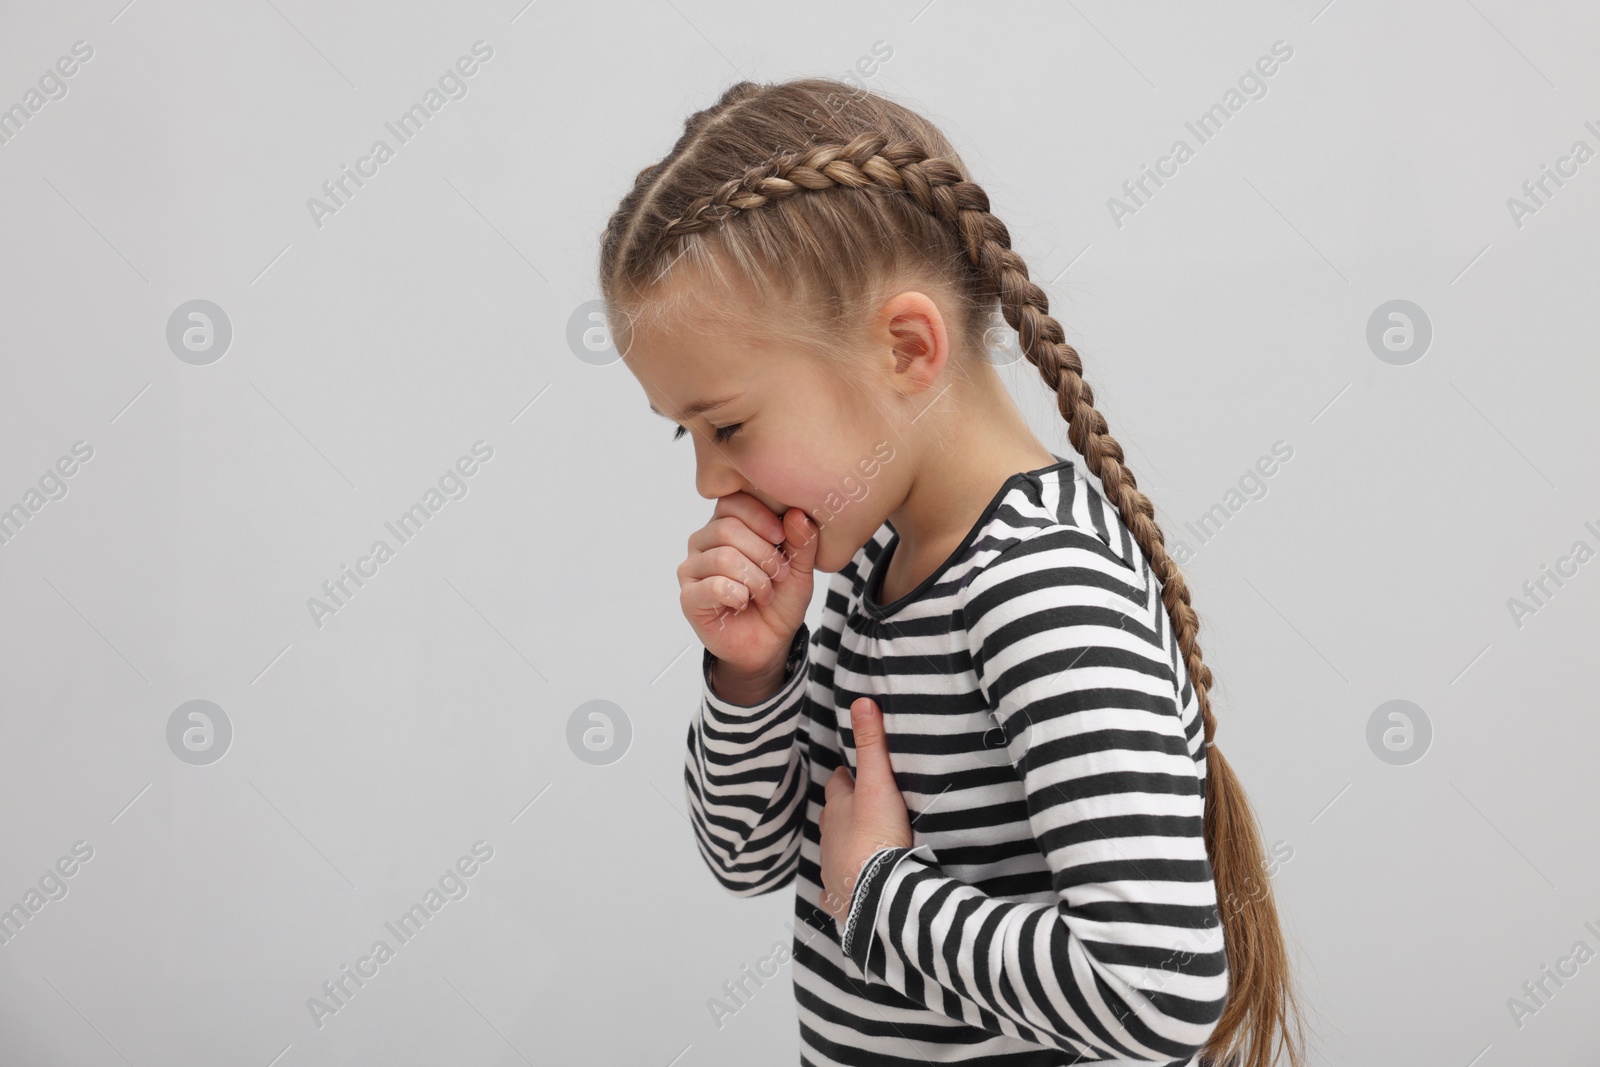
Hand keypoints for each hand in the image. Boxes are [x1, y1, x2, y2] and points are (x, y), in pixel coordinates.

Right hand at [678, 492, 818, 677]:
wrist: (769, 642)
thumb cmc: (780, 599)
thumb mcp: (800, 568)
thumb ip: (802, 541)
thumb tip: (797, 514)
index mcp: (728, 523)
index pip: (733, 500)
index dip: (760, 517)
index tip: (781, 538)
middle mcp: (705, 540)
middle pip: (727, 528)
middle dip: (762, 553)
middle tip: (779, 574)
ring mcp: (693, 568)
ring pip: (722, 557)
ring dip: (754, 579)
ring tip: (766, 594)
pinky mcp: (689, 597)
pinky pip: (711, 586)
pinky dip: (737, 595)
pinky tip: (744, 603)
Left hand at [817, 697, 913, 920]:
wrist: (876, 895)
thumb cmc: (877, 837)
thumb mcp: (879, 784)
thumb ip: (872, 745)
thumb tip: (861, 702)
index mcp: (837, 808)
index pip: (839, 784)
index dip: (849, 776)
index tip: (858, 772)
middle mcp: (829, 837)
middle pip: (834, 816)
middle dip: (845, 809)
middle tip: (863, 804)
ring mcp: (832, 869)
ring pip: (834, 849)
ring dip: (845, 844)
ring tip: (862, 842)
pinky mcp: (841, 897)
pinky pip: (836, 890)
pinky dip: (840, 886)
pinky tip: (845, 888)